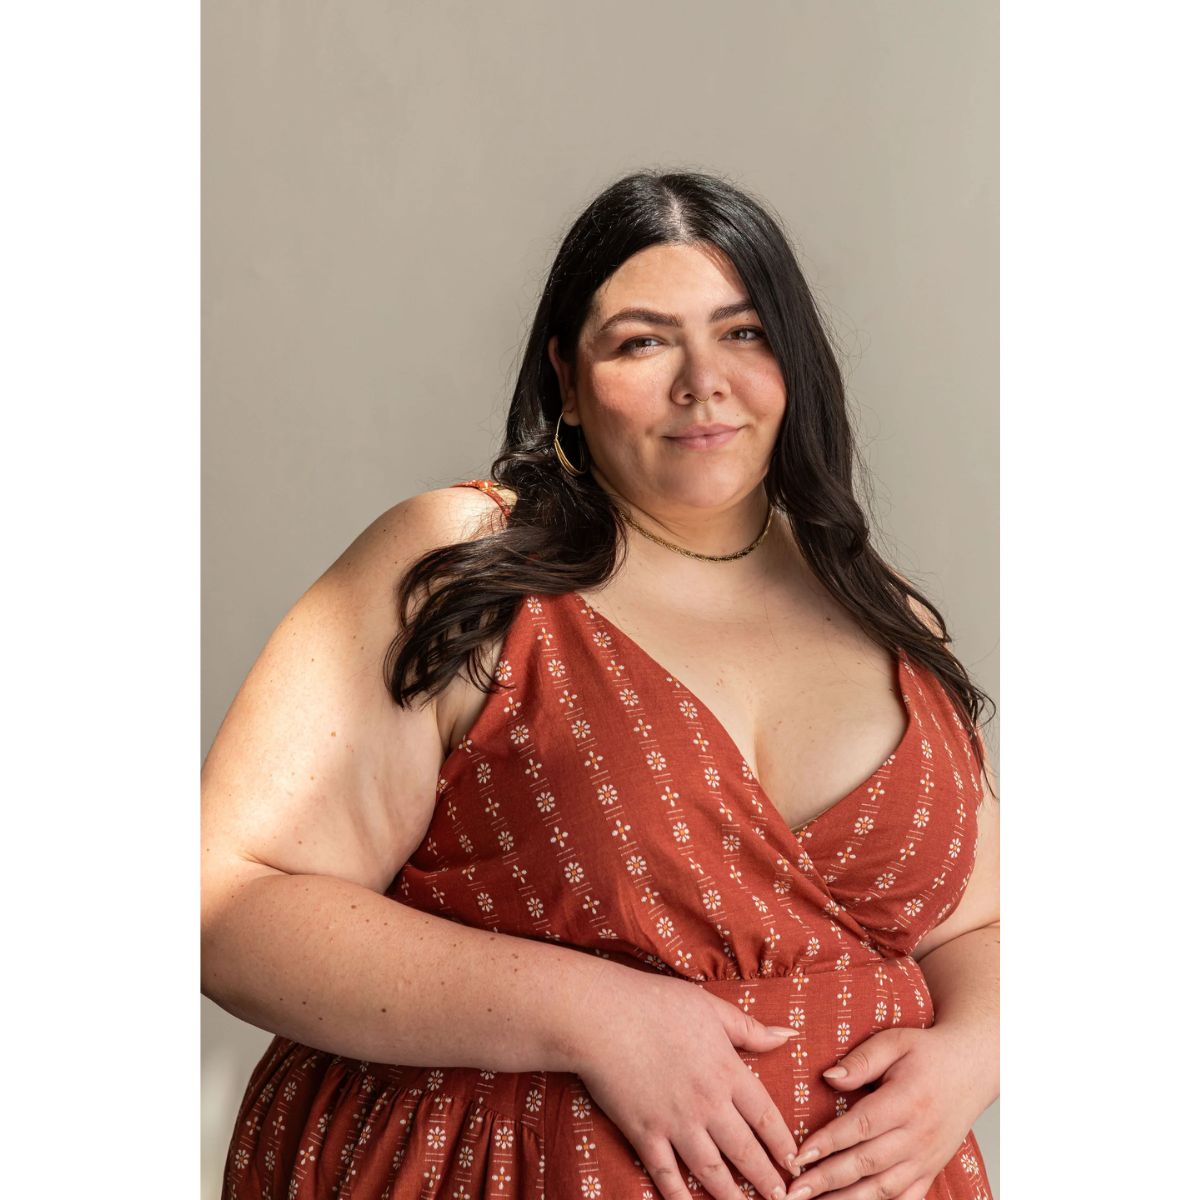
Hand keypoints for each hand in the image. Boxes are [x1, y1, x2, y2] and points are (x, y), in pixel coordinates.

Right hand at [570, 965, 803, 1199]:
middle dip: (766, 1179)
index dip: (782, 1142)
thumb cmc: (656, 1003)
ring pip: (711, 1169)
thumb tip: (788, 1037)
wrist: (603, 1016)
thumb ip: (749, 1029)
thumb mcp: (710, 1008)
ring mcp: (675, 1122)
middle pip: (744, 1150)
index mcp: (726, 1070)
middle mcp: (707, 1103)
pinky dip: (679, 1195)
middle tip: (782, 1198)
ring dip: (731, 1195)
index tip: (795, 1161)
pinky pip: (666, 1173)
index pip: (765, 1116)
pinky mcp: (644, 1132)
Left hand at [785, 1025, 993, 1199]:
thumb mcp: (895, 1041)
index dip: (828, 1143)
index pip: (861, 1126)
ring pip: (883, 1189)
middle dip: (827, 1180)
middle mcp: (918, 1136)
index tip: (799, 1156)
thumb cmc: (928, 1053)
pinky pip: (906, 1199)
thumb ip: (862, 1060)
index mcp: (906, 1101)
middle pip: (867, 1163)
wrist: (972, 1068)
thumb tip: (829, 1077)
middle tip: (795, 1191)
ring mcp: (926, 1159)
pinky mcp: (930, 1171)